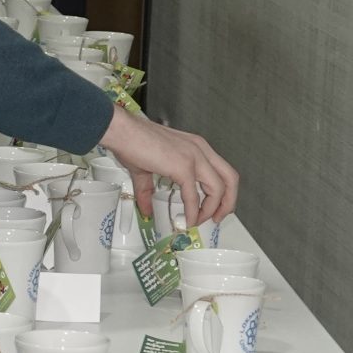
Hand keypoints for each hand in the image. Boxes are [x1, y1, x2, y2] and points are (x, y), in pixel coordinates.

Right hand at [99, 107, 237, 228]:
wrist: (122, 132)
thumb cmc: (132, 141)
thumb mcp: (146, 168)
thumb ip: (149, 190)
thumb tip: (146, 208)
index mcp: (196, 147)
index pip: (222, 170)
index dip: (224, 192)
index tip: (214, 206)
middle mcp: (200, 150)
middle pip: (231, 179)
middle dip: (228, 202)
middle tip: (217, 217)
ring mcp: (194, 157)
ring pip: (220, 188)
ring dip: (212, 209)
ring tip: (199, 221)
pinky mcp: (183, 167)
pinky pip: (194, 196)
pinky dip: (193, 212)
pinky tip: (187, 220)